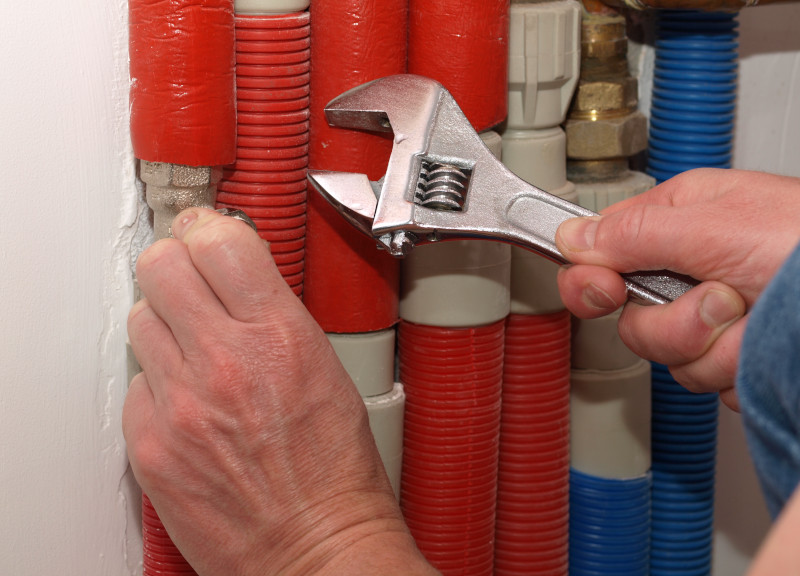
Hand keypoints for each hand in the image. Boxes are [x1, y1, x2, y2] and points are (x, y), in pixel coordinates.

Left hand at [123, 208, 435, 574]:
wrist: (315, 548)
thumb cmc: (335, 471)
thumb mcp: (327, 369)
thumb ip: (275, 315)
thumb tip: (238, 279)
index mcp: (281, 338)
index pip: (219, 241)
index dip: (208, 229)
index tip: (205, 233)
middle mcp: (226, 363)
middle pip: (161, 267)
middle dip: (176, 266)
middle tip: (190, 282)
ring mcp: (181, 404)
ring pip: (140, 320)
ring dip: (165, 325)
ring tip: (196, 352)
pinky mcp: (152, 444)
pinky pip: (136, 384)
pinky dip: (158, 385)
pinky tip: (191, 403)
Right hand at [555, 169, 799, 409]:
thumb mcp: (718, 225)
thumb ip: (634, 232)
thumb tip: (571, 236)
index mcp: (682, 219)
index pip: (602, 249)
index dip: (591, 275)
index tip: (600, 289)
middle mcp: (692, 267)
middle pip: (629, 313)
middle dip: (672, 319)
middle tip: (716, 301)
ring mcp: (712, 316)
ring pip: (664, 352)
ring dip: (710, 344)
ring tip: (753, 319)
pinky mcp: (732, 357)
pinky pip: (701, 378)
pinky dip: (733, 368)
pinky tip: (762, 348)